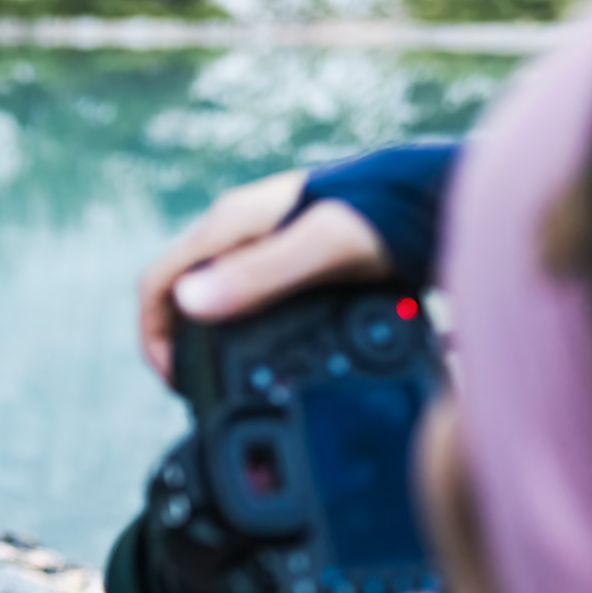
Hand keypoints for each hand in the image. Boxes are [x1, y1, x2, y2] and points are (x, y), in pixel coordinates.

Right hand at [137, 170, 390, 382]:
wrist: (437, 197)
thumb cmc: (386, 214)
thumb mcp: (321, 248)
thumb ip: (259, 275)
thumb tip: (188, 304)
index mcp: (230, 226)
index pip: (158, 285)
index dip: (154, 340)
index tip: (177, 384)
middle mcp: (241, 235)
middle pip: (183, 299)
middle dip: (182, 350)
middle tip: (206, 395)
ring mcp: (267, 249)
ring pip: (218, 305)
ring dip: (214, 347)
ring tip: (238, 388)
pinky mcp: (295, 265)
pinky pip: (253, 305)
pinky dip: (250, 339)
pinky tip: (279, 363)